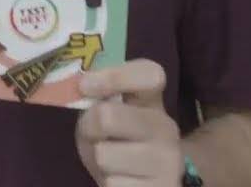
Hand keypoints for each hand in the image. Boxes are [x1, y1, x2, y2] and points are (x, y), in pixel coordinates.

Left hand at [76, 59, 182, 186]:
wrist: (154, 182)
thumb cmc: (120, 141)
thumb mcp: (111, 113)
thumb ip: (100, 96)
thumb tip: (82, 87)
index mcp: (153, 102)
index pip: (148, 74)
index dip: (114, 76)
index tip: (84, 86)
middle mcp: (166, 128)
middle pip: (107, 116)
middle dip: (89, 127)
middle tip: (95, 136)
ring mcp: (168, 163)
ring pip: (104, 155)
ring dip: (97, 161)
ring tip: (110, 162)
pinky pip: (112, 185)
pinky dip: (109, 184)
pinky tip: (121, 181)